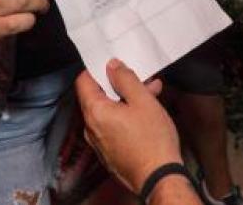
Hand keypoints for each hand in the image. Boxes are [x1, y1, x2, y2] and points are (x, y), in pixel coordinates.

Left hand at [76, 59, 180, 194]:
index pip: (83, 81)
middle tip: (140, 79)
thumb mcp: (143, 100)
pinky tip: (146, 114)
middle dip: (119, 85)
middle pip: (98, 97)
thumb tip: (112, 65)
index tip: (114, 64)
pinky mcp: (109, 153)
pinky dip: (125, 117)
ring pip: (108, 112)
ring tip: (150, 94)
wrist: (159, 178)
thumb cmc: (152, 142)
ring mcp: (99, 143)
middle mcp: (91, 128)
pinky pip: (113, 127)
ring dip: (126, 100)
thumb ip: (125, 79)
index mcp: (95, 112)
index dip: (98, 69)